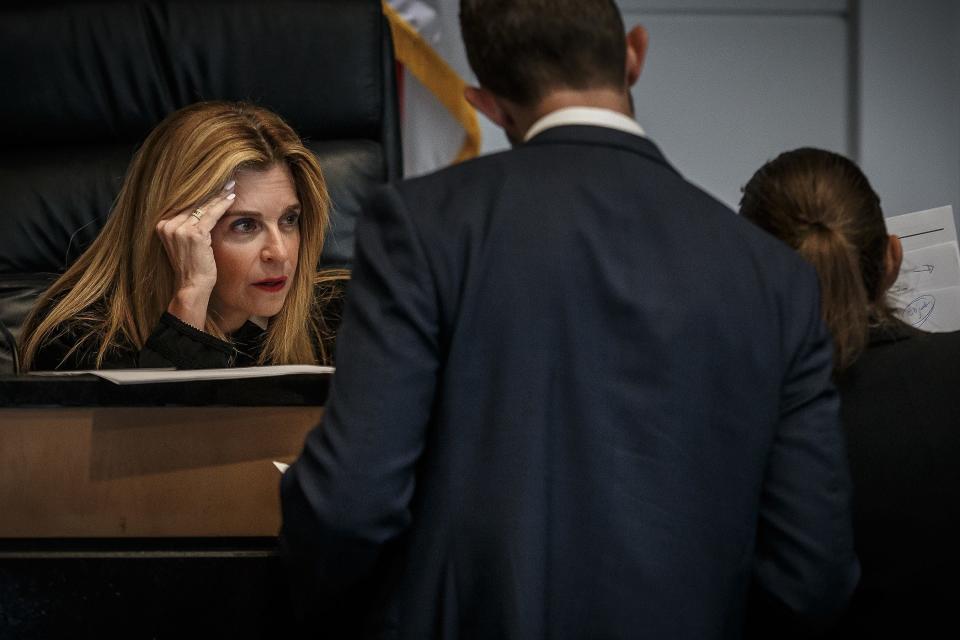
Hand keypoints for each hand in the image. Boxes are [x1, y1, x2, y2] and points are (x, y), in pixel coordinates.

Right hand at [156, 180, 235, 328]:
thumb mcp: (185, 243)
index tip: (215, 185)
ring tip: (231, 186)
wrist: (192, 285)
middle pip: (193, 202)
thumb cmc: (192, 266)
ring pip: (203, 207)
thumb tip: (203, 209)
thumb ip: (187, 227)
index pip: (185, 204)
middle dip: (211, 192)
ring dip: (219, 196)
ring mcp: (178, 229)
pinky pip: (211, 215)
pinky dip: (222, 206)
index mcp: (162, 225)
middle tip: (226, 181)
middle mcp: (167, 225)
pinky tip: (232, 199)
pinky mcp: (193, 235)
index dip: (202, 194)